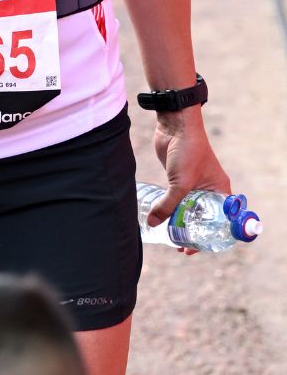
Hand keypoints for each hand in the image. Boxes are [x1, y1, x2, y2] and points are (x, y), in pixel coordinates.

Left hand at [148, 108, 232, 253]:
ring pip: (187, 208)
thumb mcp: (181, 183)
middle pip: (203, 217)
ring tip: (169, 236)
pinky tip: (160, 218)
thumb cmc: (188, 152)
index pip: (221, 220)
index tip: (195, 247)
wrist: (176, 127)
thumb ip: (168, 205)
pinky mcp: (177, 178)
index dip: (210, 235)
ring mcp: (193, 184)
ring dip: (179, 221)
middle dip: (192, 232)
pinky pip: (175, 199)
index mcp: (221, 191)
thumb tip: (154, 224)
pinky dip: (170, 209)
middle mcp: (210, 189)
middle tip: (180, 247)